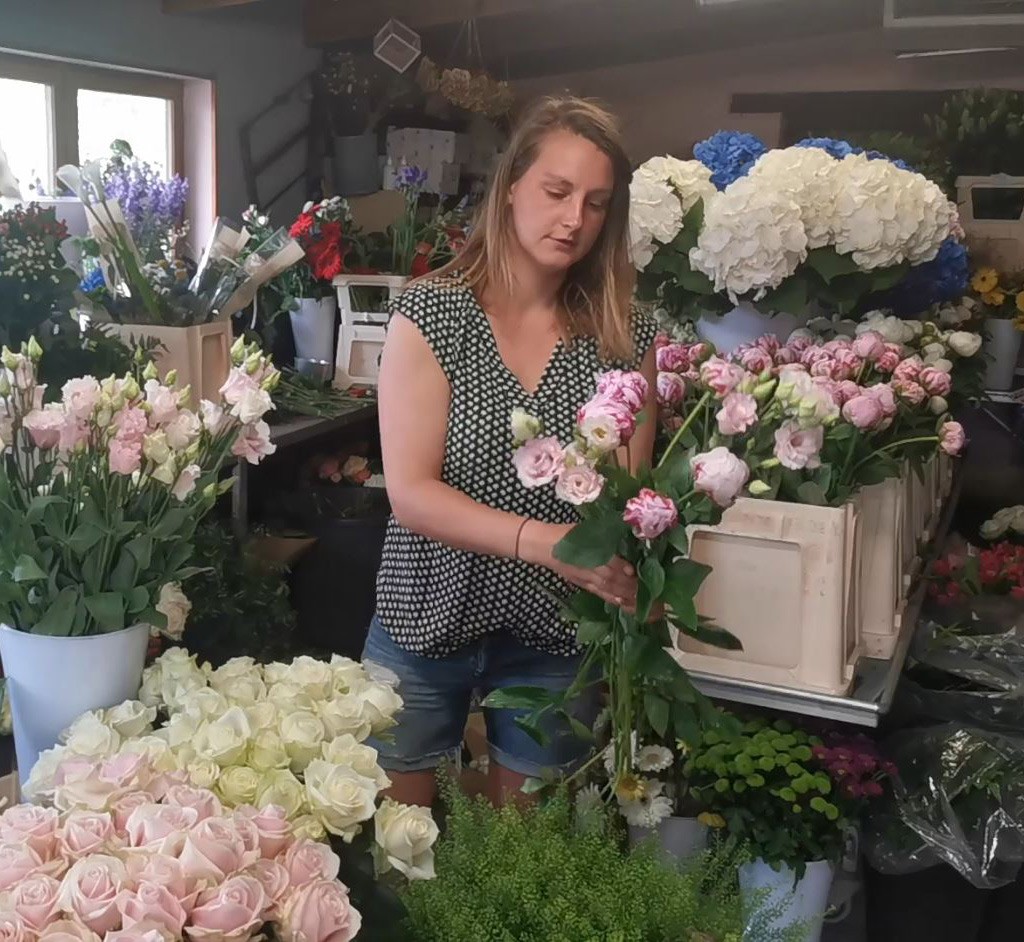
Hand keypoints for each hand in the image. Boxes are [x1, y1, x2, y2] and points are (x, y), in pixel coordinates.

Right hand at [519, 521, 637, 610]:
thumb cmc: (565, 534)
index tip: (634, 571)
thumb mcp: (585, 529)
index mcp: (590, 552)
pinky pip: (600, 594)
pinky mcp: (584, 585)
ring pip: (609, 590)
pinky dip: (612, 599)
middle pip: (612, 580)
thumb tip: (627, 530)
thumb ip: (604, 534)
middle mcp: (590, 568)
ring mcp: (587, 579)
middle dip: (630, 587)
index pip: (609, 563)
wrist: (543, 546)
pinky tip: (623, 603)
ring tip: (642, 601)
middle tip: (648, 590)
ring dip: (625, 596)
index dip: (621, 568)